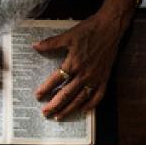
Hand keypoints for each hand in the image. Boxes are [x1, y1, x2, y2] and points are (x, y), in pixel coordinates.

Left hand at [33, 5, 131, 119]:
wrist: (110, 28)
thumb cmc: (89, 30)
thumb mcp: (68, 35)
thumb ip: (51, 43)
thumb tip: (35, 46)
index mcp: (73, 63)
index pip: (56, 80)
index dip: (46, 89)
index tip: (38, 96)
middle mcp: (84, 73)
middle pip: (67, 93)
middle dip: (55, 104)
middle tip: (45, 113)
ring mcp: (95, 77)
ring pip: (81, 98)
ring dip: (69, 109)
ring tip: (60, 116)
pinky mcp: (105, 78)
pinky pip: (98, 95)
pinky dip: (91, 104)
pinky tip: (83, 110)